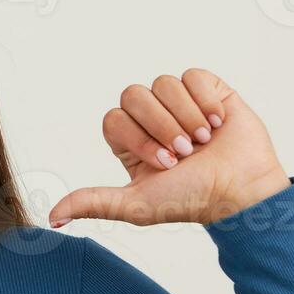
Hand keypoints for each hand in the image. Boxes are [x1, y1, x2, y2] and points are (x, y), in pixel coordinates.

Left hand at [48, 68, 290, 227]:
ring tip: (203, 141)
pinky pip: (193, 76)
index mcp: (130, 143)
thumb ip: (93, 202)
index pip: (113, 118)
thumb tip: (52, 218)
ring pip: (164, 84)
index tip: (165, 163)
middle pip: (134, 95)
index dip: (137, 137)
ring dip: (186, 115)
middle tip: (184, 152)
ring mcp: (180, 103)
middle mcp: (152, 120)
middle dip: (161, 125)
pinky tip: (218, 124)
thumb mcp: (136, 205)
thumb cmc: (191, 200)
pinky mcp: (208, 91)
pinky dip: (206, 101)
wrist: (242, 190)